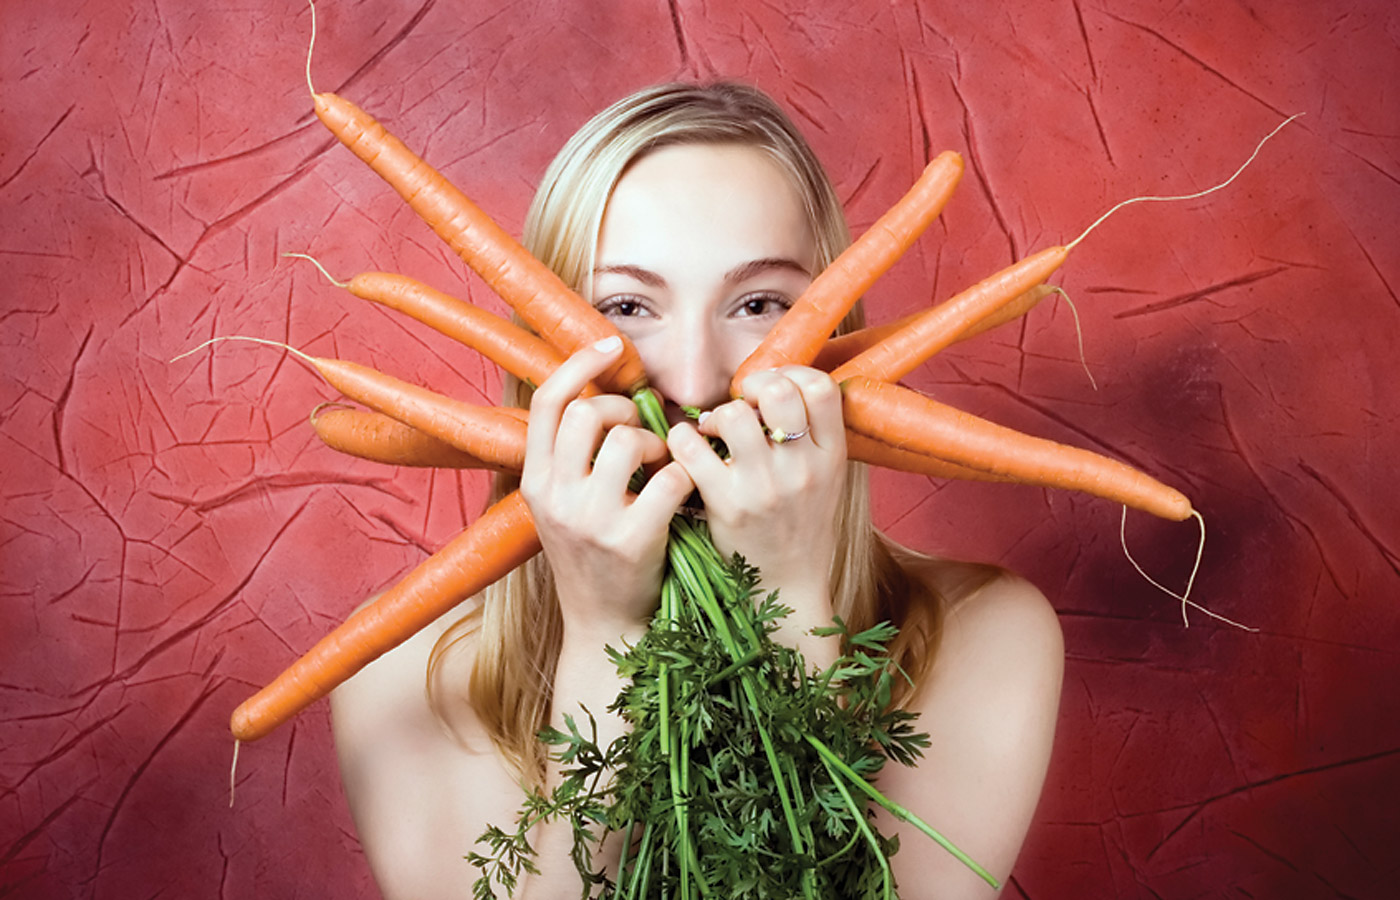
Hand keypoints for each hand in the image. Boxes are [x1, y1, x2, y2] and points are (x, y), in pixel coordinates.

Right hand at [520, 338, 694, 638]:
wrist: (605, 630)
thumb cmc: (595, 559)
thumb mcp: (563, 508)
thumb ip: (572, 459)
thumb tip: (601, 394)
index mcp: (535, 483)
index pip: (547, 400)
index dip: (580, 363)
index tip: (612, 345)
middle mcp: (554, 498)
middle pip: (586, 413)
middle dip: (624, 411)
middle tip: (644, 431)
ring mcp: (591, 520)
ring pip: (628, 441)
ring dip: (657, 443)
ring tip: (663, 465)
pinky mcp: (631, 541)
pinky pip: (669, 479)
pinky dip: (685, 475)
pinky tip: (685, 491)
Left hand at [666, 366, 846, 609]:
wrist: (788, 589)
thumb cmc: (800, 526)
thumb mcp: (826, 479)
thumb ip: (812, 435)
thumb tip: (777, 384)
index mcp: (832, 457)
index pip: (821, 388)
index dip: (791, 374)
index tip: (772, 389)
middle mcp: (803, 468)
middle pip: (778, 392)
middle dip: (752, 386)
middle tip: (741, 403)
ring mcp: (764, 487)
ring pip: (734, 415)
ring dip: (717, 415)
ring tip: (714, 431)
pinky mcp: (726, 505)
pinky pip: (692, 448)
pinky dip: (682, 438)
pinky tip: (688, 448)